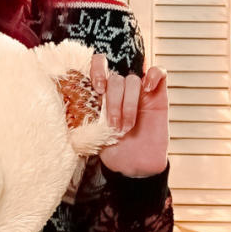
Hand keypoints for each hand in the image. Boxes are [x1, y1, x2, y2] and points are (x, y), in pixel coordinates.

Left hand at [91, 53, 168, 178]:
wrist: (135, 167)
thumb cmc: (113, 150)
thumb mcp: (92, 133)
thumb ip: (85, 116)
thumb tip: (70, 104)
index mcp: (102, 94)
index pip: (99, 65)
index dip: (98, 69)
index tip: (98, 89)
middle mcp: (121, 90)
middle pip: (115, 78)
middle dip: (113, 102)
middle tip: (114, 125)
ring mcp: (140, 92)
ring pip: (133, 80)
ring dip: (129, 103)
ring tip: (127, 126)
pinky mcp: (158, 96)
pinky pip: (160, 73)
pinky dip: (154, 76)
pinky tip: (148, 90)